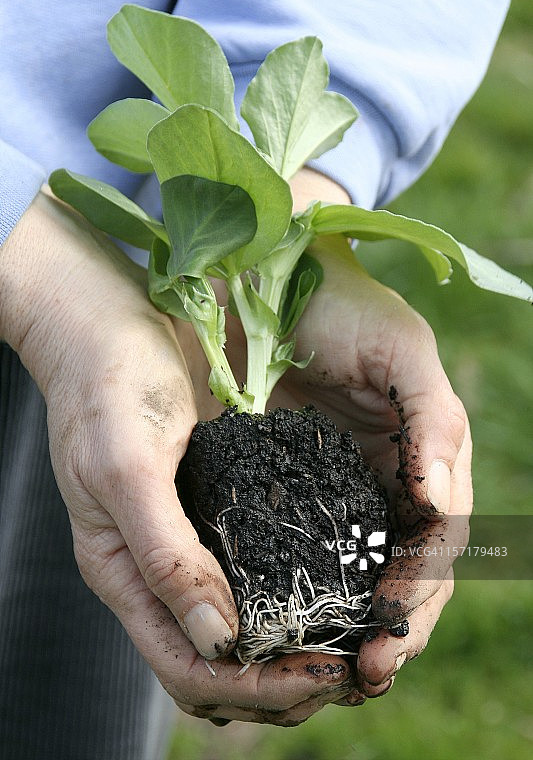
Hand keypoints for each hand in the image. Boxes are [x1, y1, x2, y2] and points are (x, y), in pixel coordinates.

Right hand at [0, 188, 353, 725]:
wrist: (108, 325)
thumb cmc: (105, 388)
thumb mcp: (127, 468)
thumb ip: (165, 556)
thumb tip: (218, 643)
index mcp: (123, 573)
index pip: (190, 668)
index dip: (257, 687)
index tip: (322, 675)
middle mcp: (155, 569)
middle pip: (222, 661)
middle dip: (286, 679)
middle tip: (357, 665)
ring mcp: (184, 540)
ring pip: (243, 625)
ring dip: (295, 644)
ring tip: (358, 638)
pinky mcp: (211, 506)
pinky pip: (256, 570)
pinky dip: (296, 592)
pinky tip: (341, 582)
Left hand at [272, 232, 471, 702]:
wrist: (273, 276)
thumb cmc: (346, 306)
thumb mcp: (404, 353)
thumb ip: (434, 424)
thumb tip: (434, 507)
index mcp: (427, 454)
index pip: (436, 541)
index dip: (420, 591)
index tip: (391, 637)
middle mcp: (390, 478)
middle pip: (406, 569)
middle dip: (395, 625)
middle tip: (366, 672)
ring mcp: (343, 484)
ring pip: (362, 571)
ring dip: (359, 624)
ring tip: (340, 671)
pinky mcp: (294, 482)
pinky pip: (311, 548)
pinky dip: (315, 592)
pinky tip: (301, 625)